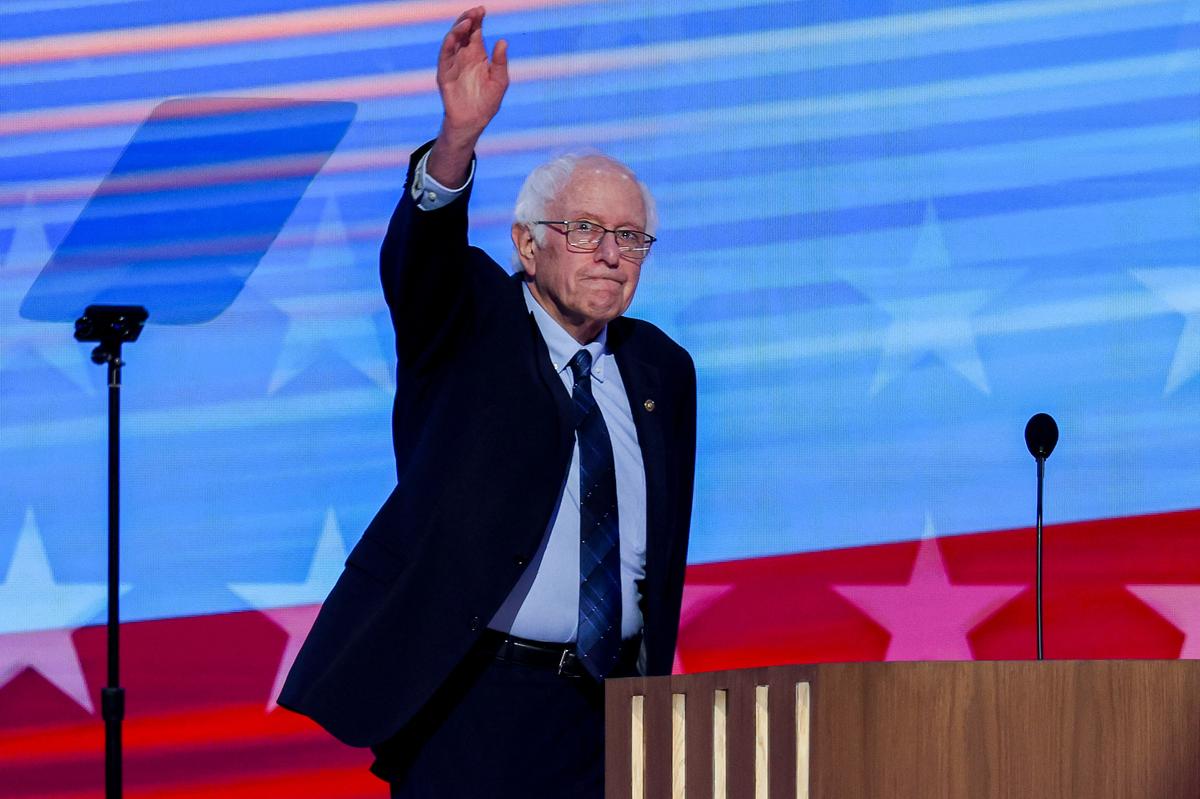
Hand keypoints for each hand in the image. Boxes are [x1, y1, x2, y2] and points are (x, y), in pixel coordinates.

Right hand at [427, 7, 508, 184]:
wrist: (473, 121)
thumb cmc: (488, 102)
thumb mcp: (500, 81)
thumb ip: (500, 62)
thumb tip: (503, 41)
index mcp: (477, 54)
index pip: (476, 31)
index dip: (478, 19)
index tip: (482, 10)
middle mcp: (464, 55)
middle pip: (463, 31)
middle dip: (468, 19)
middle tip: (475, 12)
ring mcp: (453, 63)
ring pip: (452, 40)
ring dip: (458, 29)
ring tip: (467, 22)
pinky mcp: (444, 73)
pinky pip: (444, 55)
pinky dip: (448, 45)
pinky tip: (454, 36)